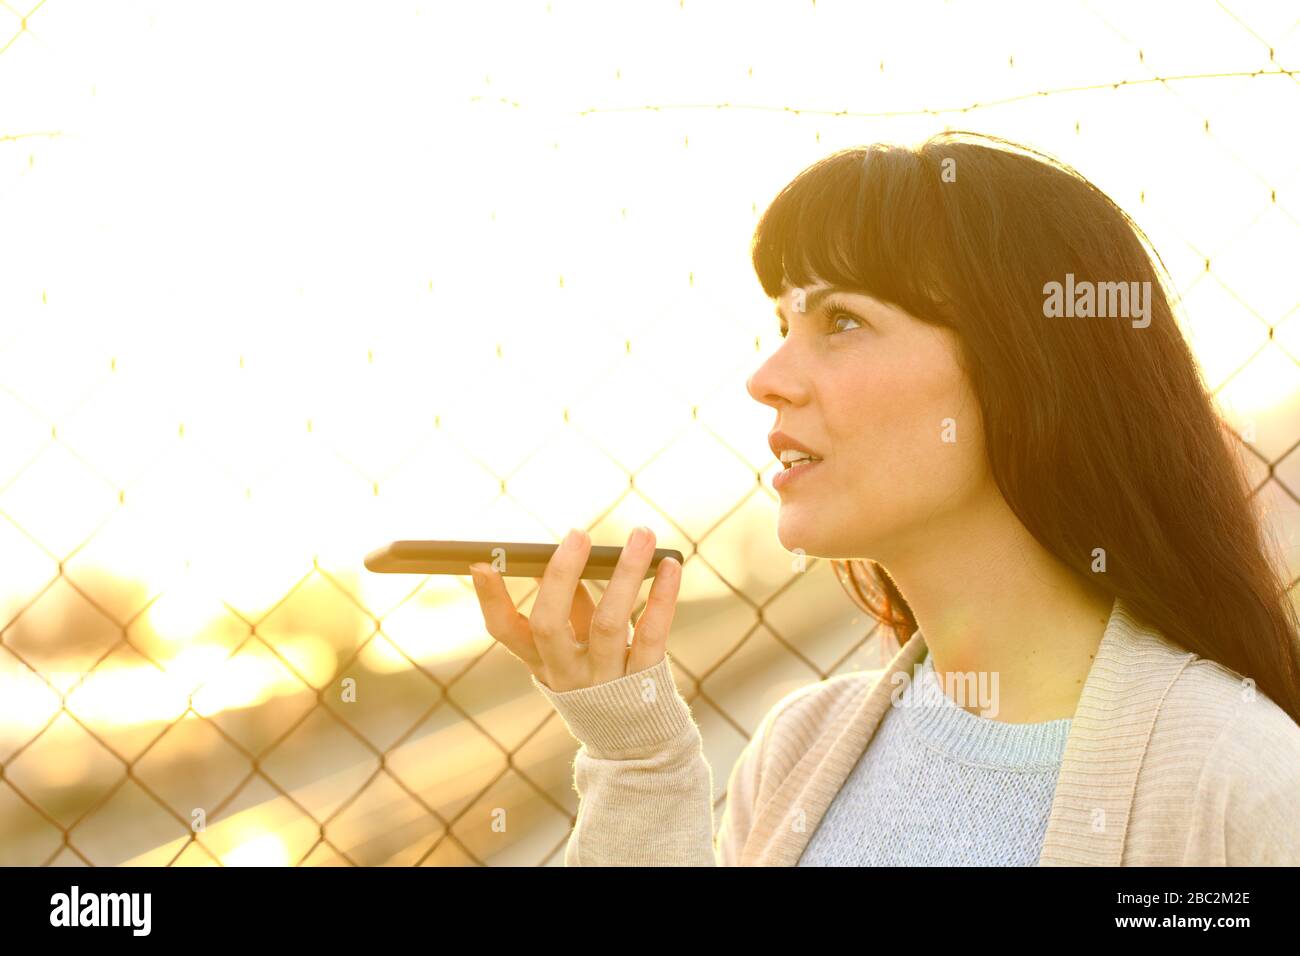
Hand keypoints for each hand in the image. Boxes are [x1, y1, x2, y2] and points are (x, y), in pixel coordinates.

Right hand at [469, 526, 682, 691]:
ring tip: (640, 535)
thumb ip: (572, 607)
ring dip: (626, 573)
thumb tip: (568, 555)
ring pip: (607, 623)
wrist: (637, 746)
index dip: (490, 598)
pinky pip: (652, 635)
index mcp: (541, 662)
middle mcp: (566, 674)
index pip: (504, 631)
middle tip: (578, 534)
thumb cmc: (600, 681)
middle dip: (561, 576)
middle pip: (550, 624)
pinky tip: (671, 567)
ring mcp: (604, 681)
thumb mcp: (575, 650)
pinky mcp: (644, 683)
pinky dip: (663, 597)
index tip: (481, 563)